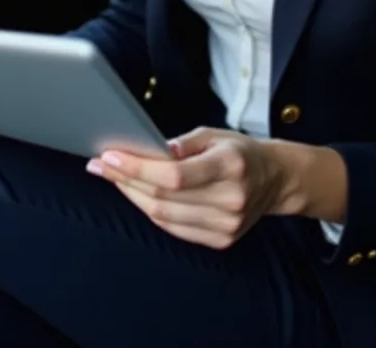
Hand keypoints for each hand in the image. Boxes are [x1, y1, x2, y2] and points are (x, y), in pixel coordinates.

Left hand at [86, 127, 287, 249]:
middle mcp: (230, 199)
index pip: (173, 175)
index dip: (137, 168)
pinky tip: (137, 195)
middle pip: (164, 197)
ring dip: (132, 196)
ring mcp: (226, 225)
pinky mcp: (221, 240)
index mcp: (230, 166)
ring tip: (113, 177)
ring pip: (164, 216)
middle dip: (125, 180)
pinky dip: (151, 211)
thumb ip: (181, 143)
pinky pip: (174, 228)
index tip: (109, 156)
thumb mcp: (213, 134)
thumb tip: (148, 149)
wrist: (274, 180)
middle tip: (100, 165)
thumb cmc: (239, 151)